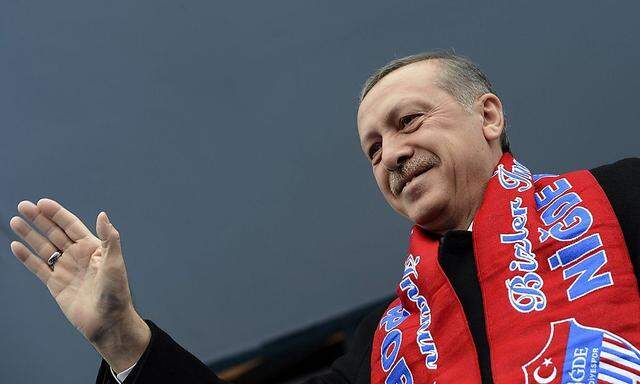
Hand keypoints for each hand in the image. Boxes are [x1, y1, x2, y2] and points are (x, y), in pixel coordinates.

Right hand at [10, 198, 149, 370]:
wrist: (108, 321)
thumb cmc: (116, 292)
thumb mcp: (114, 262)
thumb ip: (109, 238)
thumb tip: (102, 214)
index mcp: (92, 247)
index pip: (71, 225)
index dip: (57, 213)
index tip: (41, 202)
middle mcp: (78, 255)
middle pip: (55, 232)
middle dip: (39, 219)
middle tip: (23, 205)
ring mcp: (65, 269)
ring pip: (44, 248)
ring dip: (30, 234)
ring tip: (14, 221)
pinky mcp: (56, 285)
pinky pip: (38, 268)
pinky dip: (27, 257)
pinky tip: (15, 246)